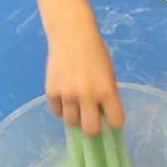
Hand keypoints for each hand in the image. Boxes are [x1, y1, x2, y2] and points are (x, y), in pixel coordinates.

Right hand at [42, 17, 122, 135]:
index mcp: (106, 90)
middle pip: (90, 130)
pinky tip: (65, 97)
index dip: (114, 123)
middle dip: (92, 129)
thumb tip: (103, 117)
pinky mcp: (51, 91)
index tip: (110, 120)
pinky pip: (57, 112)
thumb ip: (107, 96)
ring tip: (76, 105)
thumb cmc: (95, 54)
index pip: (115, 121)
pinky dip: (61, 108)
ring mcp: (67, 94)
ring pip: (71, 123)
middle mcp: (87, 95)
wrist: (71, 35)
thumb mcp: (108, 74)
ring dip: (75, 117)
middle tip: (91, 121)